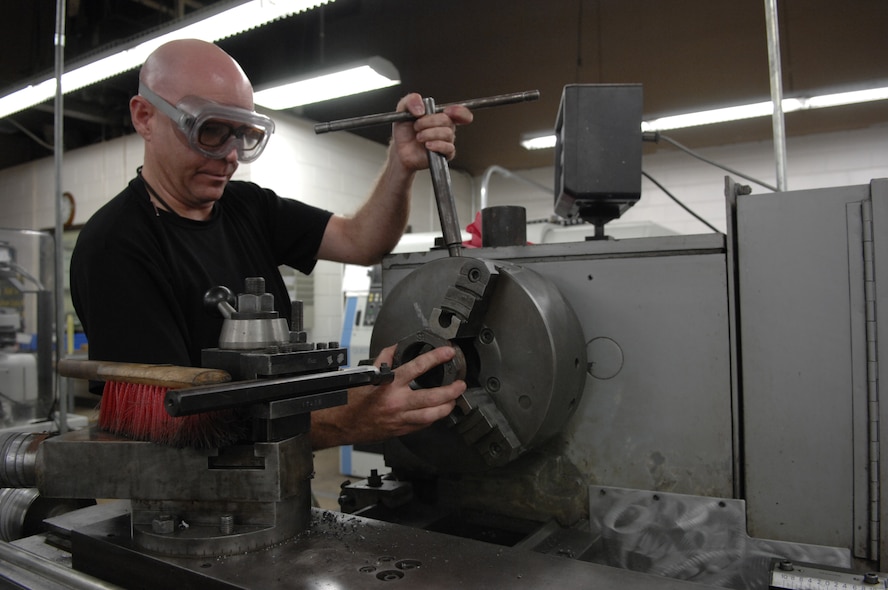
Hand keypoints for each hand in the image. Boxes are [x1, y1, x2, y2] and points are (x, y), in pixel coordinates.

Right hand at [310, 344, 466, 448]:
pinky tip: (437, 412)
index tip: (447, 353)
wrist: (341, 423)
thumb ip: (384, 359)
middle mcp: (396, 402)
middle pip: (431, 397)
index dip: (435, 358)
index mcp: (389, 384)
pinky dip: (432, 418)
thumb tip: (396, 348)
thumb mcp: (366, 374)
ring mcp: (400, 418)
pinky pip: (422, 425)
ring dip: (446, 407)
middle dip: (450, 391)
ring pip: (431, 415)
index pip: (417, 367)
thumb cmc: (351, 400)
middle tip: (459, 384)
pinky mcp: (400, 430)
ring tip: (453, 400)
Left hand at [390, 93, 473, 170]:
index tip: (448, 111)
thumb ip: (411, 100)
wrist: (399, 150)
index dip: (459, 111)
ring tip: (418, 137)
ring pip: (447, 133)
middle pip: (447, 120)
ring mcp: (446, 141)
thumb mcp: (403, 109)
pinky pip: (448, 148)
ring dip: (429, 134)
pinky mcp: (444, 155)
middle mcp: (445, 128)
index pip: (460, 112)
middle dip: (429, 121)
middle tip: (416, 126)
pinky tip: (427, 145)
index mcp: (440, 116)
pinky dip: (437, 145)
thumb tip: (421, 108)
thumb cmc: (404, 131)